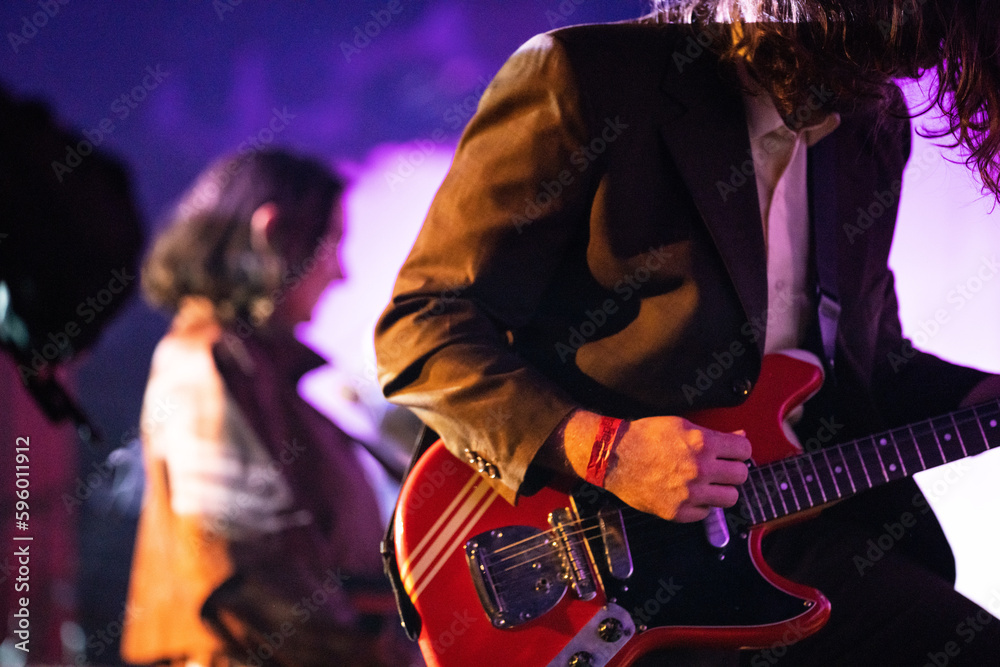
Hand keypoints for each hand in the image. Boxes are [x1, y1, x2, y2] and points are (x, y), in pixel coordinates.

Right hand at [558, 412, 751, 522]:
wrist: (614, 457)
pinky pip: (706, 513)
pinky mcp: (679, 512)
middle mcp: (700, 469)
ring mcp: (690, 493)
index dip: (739, 450)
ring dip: (722, 490)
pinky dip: (701, 505)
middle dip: (733, 470)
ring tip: (708, 484)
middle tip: (721, 469)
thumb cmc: (646, 437)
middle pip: (742, 475)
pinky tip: (689, 494)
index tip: (732, 453)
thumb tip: (740, 437)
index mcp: (702, 443)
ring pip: (730, 498)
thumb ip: (714, 434)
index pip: (744, 450)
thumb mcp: (681, 426)